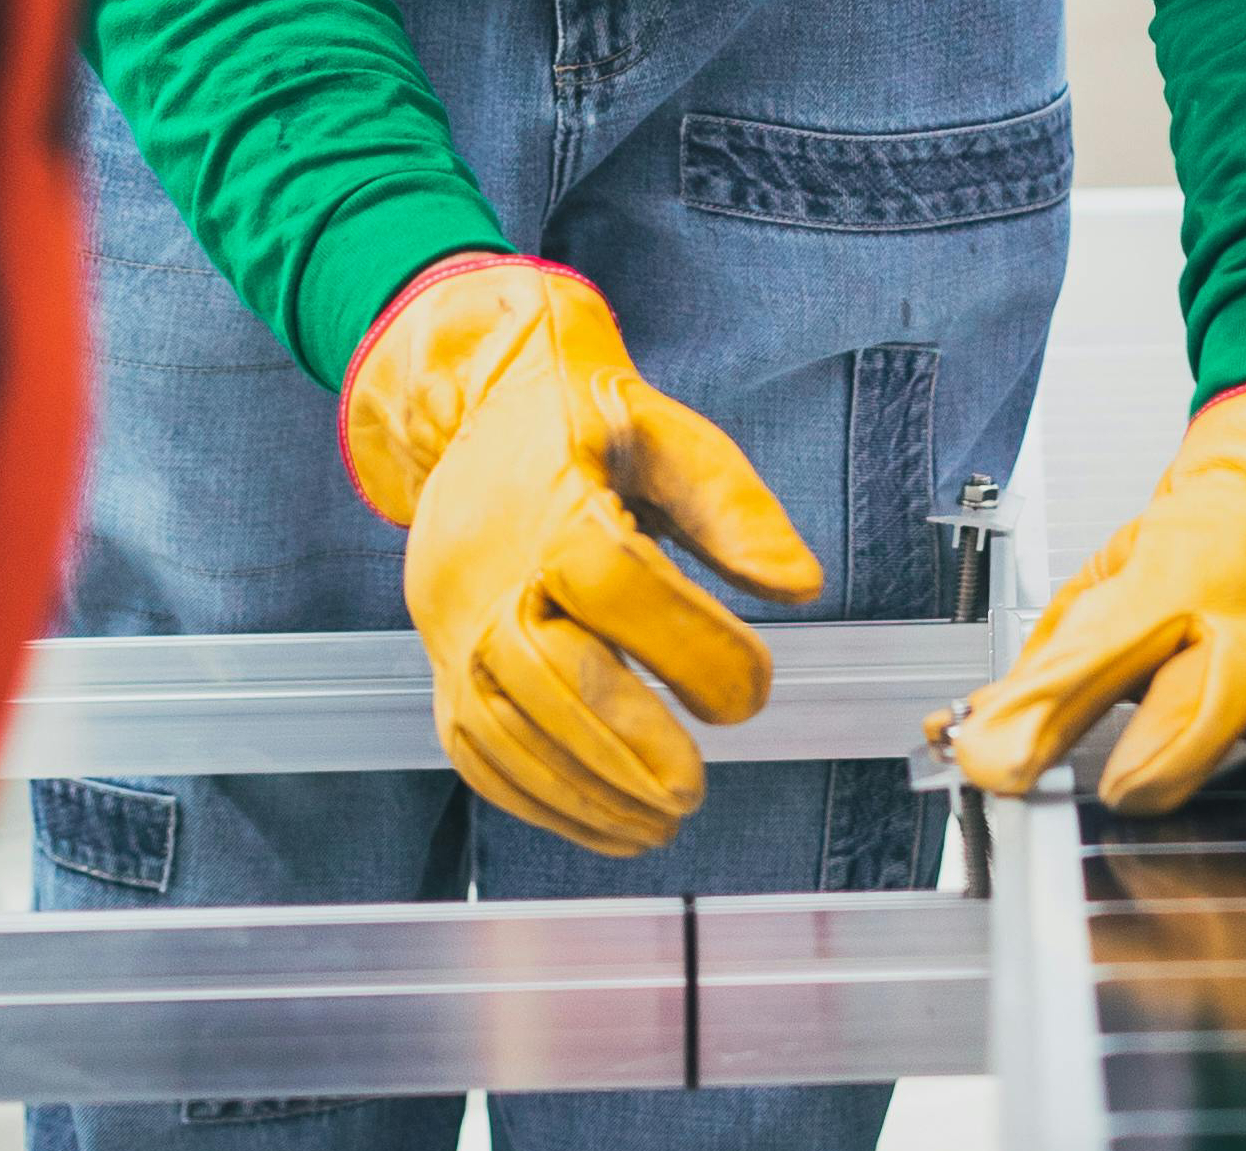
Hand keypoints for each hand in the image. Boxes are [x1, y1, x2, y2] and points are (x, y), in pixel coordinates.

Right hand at [343, 254, 822, 850]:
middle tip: (692, 790)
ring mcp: (455, 630)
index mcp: (551, 498)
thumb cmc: (591, 428)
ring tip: (662, 821)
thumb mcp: (670, 436)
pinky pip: (477, 752)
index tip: (752, 691)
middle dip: (621, 739)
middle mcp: (488, 570)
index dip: (683, 641)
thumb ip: (736, 508)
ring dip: (583, 789)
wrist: (478, 420)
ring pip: (506, 724)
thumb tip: (801, 588)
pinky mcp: (444, 674)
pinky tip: (607, 825)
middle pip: (546, 667)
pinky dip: (539, 801)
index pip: (610, 578)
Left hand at [935, 375, 1245, 815]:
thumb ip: (1044, 680)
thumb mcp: (1104, 597)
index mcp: (1164, 593)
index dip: (1041, 707)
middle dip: (1179, 739)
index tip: (995, 764)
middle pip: (1212, 684)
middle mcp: (1242, 627)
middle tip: (1140, 788)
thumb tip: (965, 748)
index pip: (1094, 651)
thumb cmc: (1190, 560)